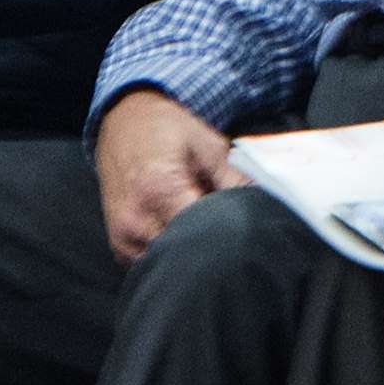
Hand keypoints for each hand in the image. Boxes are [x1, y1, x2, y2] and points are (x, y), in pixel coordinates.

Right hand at [93, 87, 234, 261]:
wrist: (122, 122)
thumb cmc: (167, 130)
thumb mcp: (208, 146)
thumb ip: (235, 181)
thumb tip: (265, 208)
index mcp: (159, 189)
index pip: (201, 233)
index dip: (228, 235)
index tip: (244, 230)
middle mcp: (135, 218)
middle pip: (184, 252)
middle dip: (211, 246)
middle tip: (228, 232)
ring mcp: (123, 235)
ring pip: (168, 261)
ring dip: (188, 252)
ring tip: (202, 228)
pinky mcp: (118, 243)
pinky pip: (149, 262)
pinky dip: (169, 254)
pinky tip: (182, 233)